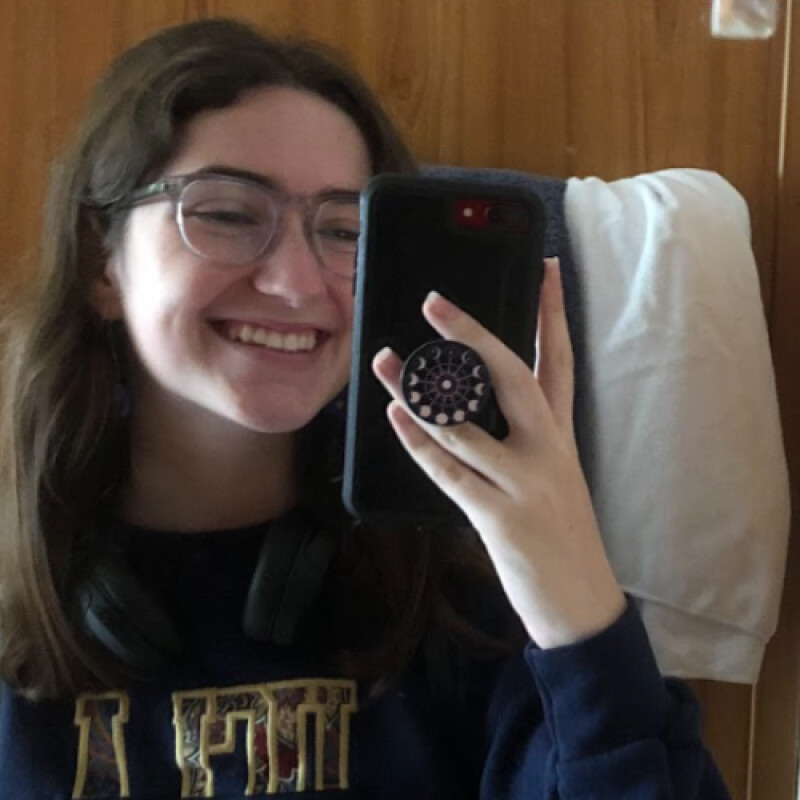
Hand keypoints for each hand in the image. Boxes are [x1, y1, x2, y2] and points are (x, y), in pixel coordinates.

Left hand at [371, 258, 625, 648]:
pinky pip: (450, 471)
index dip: (554, 313)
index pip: (559, 362)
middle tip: (434, 301)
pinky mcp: (500, 517)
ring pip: (466, 423)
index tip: (547, 268)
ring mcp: (524, 482)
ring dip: (420, 391)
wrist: (582, 603)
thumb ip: (524, 437)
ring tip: (386, 361)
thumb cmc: (561, 536)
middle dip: (473, 335)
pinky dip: (420, 443)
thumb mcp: (554, 476)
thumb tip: (473, 399)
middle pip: (512, 376)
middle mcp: (546, 450)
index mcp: (560, 436)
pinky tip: (395, 417)